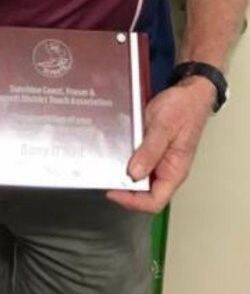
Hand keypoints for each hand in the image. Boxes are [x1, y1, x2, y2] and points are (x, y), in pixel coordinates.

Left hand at [106, 77, 214, 212]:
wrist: (190, 91)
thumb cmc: (184, 108)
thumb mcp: (164, 127)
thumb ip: (150, 151)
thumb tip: (134, 174)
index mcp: (174, 171)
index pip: (155, 201)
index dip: (133, 201)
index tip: (112, 190)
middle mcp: (167, 169)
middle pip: (144, 193)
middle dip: (124, 189)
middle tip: (104, 177)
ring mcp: (159, 159)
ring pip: (138, 177)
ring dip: (122, 174)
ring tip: (104, 165)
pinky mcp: (151, 149)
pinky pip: (137, 160)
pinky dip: (125, 159)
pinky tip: (113, 151)